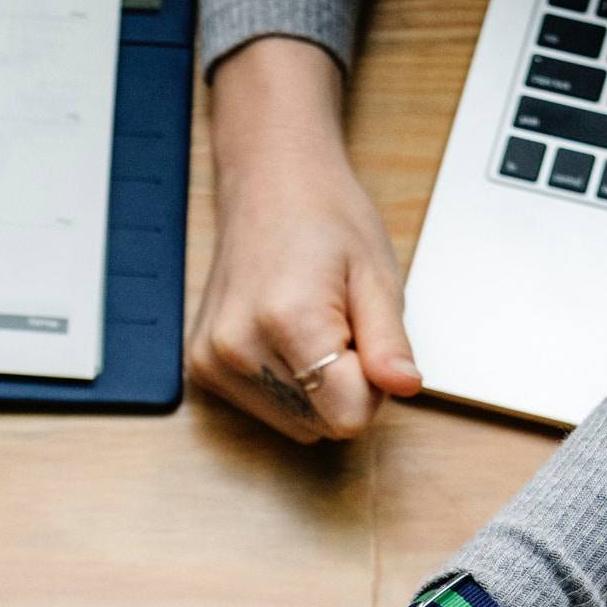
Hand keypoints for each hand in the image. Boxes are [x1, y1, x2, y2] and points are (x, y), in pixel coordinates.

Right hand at [191, 37, 419, 443]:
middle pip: (322, 424)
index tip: (365, 339)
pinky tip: (282, 335)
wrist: (268, 182)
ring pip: (296, 424)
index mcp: (288, 320)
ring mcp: (213, 360)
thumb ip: (390, 341)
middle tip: (338, 326)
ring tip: (310, 327)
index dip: (372, 387)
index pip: (349, 417)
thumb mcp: (376, 274)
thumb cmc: (324, 217)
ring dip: (316, 388)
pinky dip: (287, 385)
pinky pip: (267, 409)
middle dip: (344, 386)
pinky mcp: (202, 367)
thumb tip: (404, 387)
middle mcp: (238, 347)